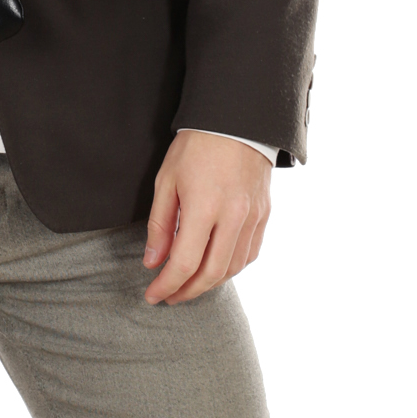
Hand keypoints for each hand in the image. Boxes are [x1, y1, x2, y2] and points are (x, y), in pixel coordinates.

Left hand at [142, 130, 272, 304]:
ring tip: (189, 285)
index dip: (166, 285)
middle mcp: (233, 217)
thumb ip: (160, 225)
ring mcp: (253, 217)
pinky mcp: (264, 214)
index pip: (184, 263)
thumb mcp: (166, 180)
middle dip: (187, 292)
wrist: (236, 120)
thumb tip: (153, 262)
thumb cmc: (196, 146)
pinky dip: (231, 268)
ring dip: (209, 284)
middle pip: (211, 274)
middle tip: (169, 297)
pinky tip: (215, 268)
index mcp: (204, 207)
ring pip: (233, 268)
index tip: (152, 295)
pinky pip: (250, 253)